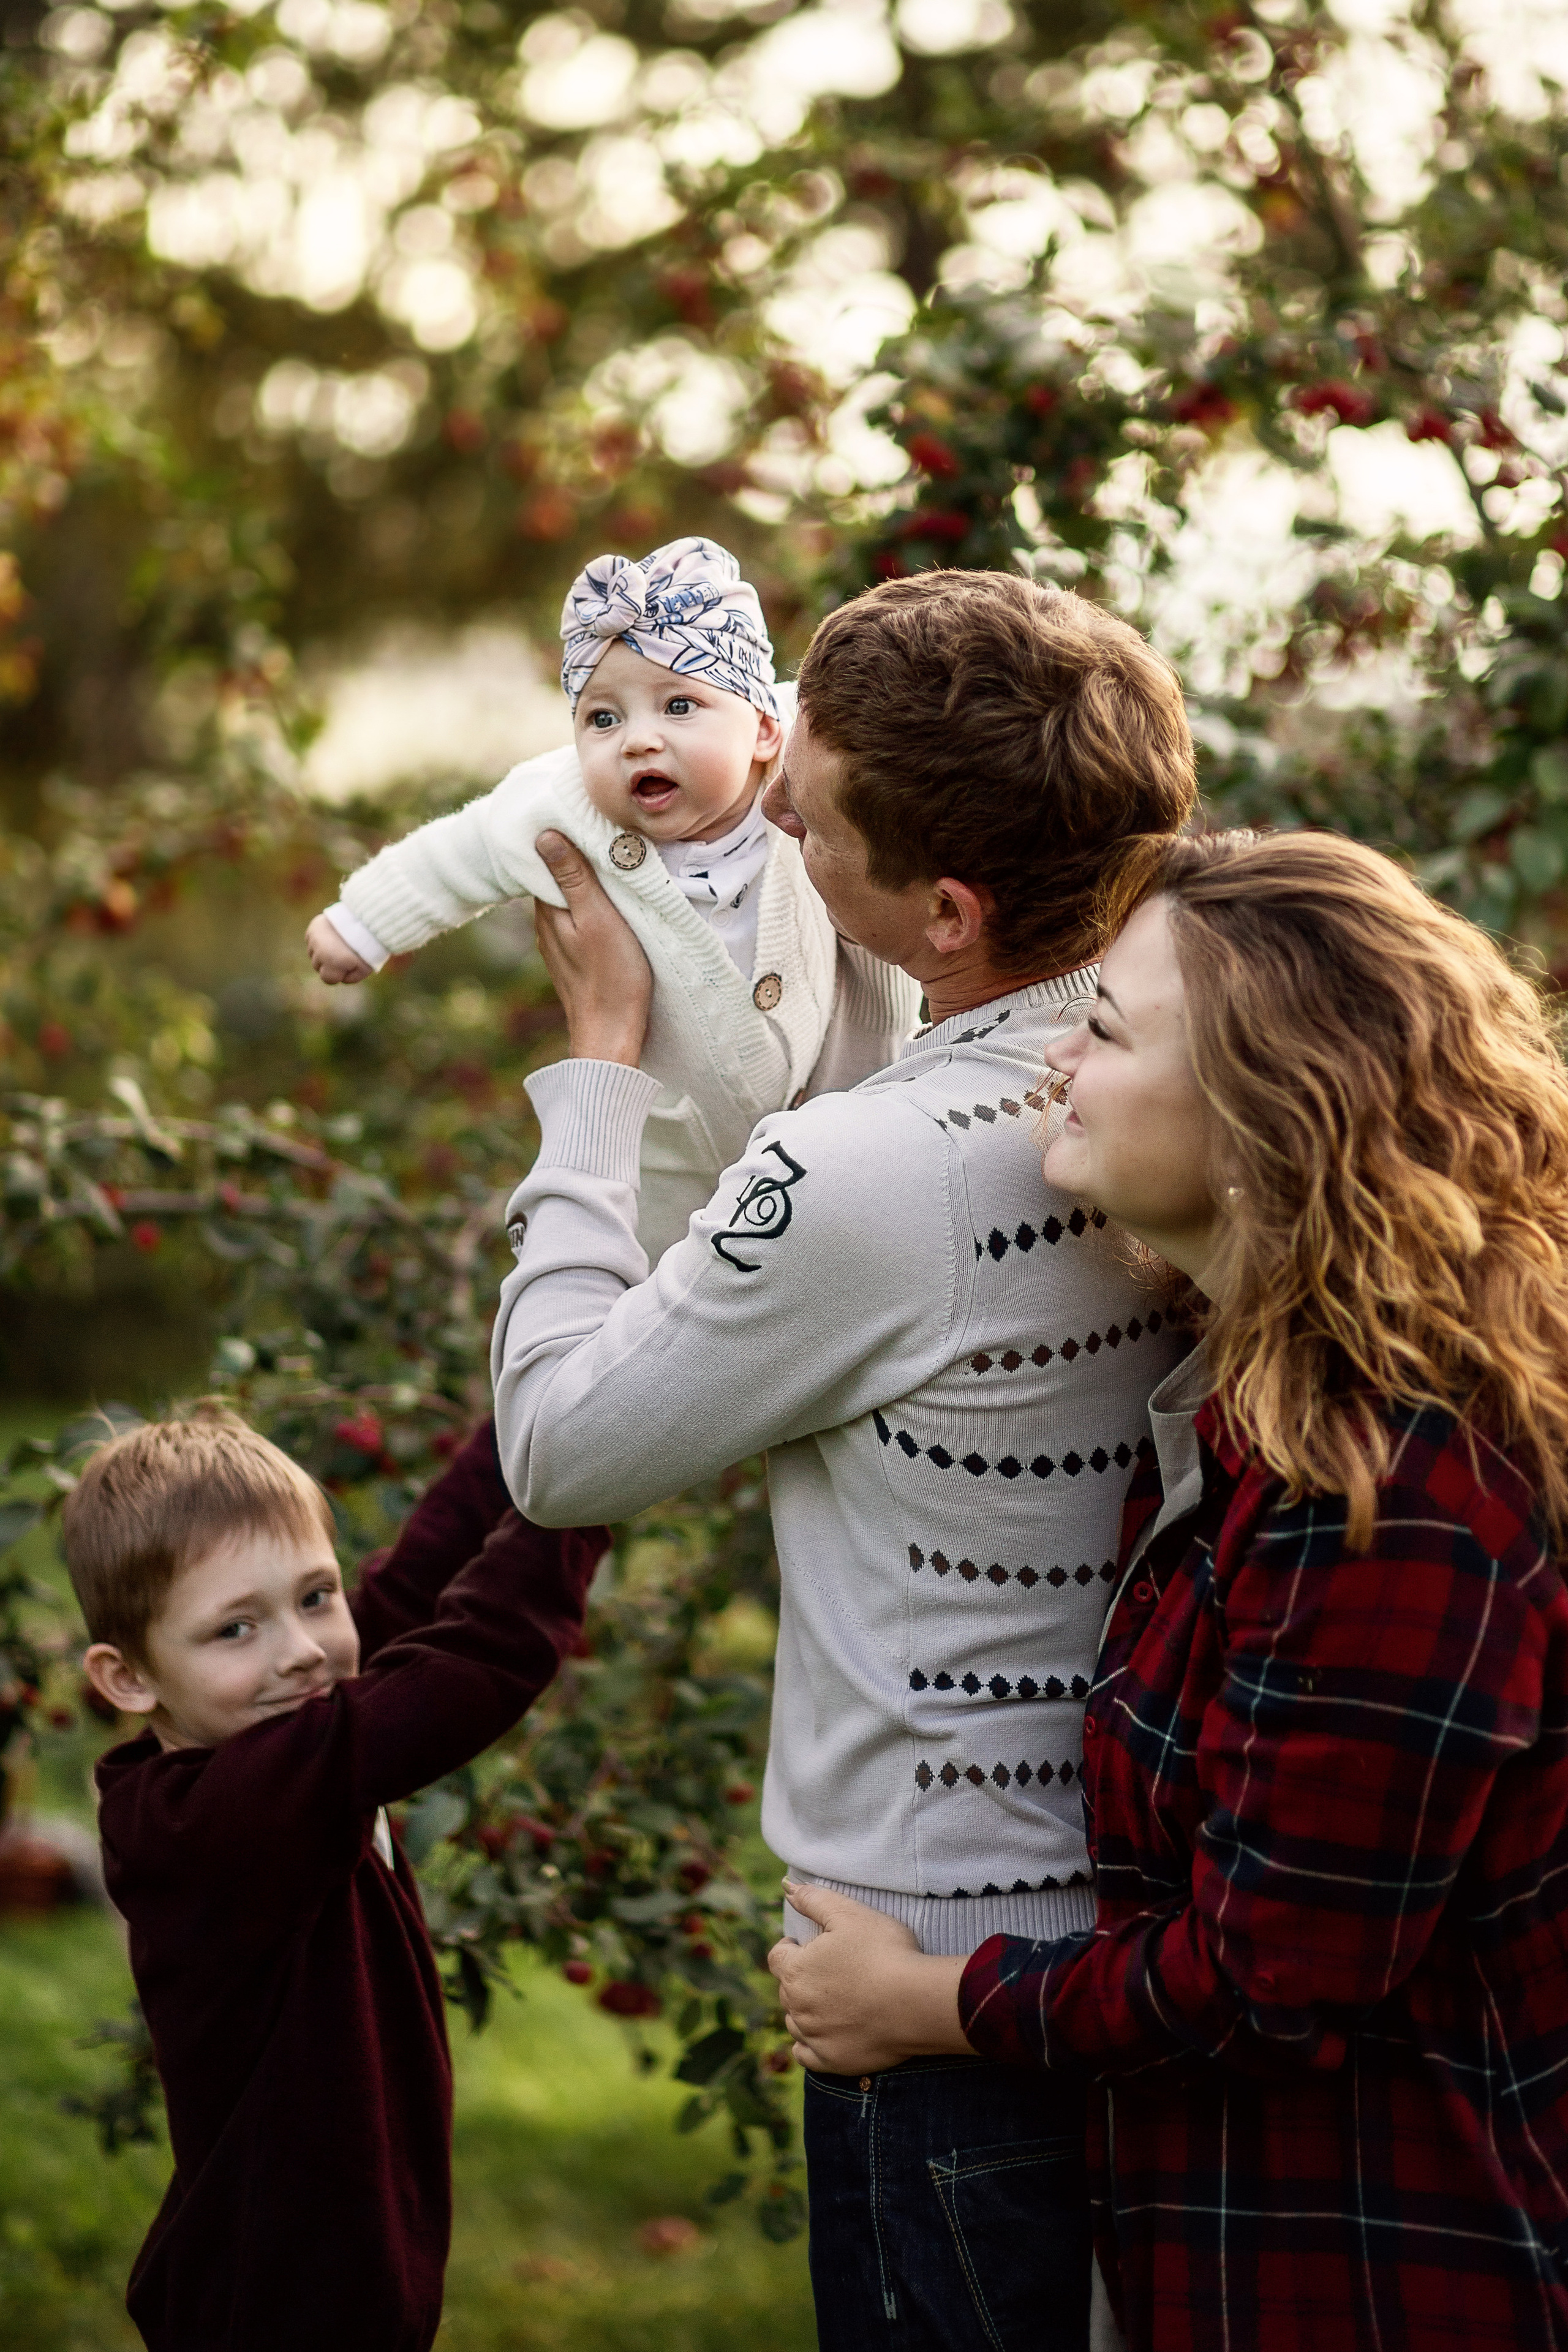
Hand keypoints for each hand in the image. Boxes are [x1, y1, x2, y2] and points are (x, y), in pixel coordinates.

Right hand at [307, 914, 371, 984]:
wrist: (365, 918)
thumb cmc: (368, 946)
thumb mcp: (365, 969)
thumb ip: (350, 979)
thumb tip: (340, 978)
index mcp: (332, 963)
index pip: (327, 979)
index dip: (339, 974)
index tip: (349, 965)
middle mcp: (320, 952)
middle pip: (318, 966)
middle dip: (329, 963)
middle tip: (344, 953)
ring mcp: (314, 939)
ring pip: (313, 953)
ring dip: (323, 951)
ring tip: (338, 943)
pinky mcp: (313, 928)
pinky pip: (311, 940)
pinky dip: (319, 940)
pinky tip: (333, 935)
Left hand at [532, 831, 652, 1067]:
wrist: (612, 1034)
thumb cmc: (612, 976)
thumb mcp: (598, 919)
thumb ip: (573, 878)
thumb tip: (544, 835)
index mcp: (547, 910)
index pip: (546, 859)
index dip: (564, 836)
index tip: (582, 815)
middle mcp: (545, 925)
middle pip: (557, 877)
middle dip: (575, 856)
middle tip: (600, 829)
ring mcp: (558, 943)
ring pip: (568, 899)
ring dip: (584, 881)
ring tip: (608, 858)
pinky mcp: (574, 957)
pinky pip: (578, 919)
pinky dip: (589, 904)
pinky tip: (608, 900)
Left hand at [768, 1883, 970, 2074]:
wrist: (916, 2002)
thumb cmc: (884, 1952)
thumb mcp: (849, 1913)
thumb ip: (813, 1899)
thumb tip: (786, 1887)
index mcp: (796, 1970)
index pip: (777, 1957)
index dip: (791, 1949)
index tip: (808, 1947)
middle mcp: (797, 2006)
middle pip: (787, 1990)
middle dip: (802, 1979)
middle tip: (830, 1972)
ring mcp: (813, 2037)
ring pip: (795, 2022)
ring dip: (806, 2012)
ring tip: (833, 2001)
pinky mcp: (831, 2061)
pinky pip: (806, 2055)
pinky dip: (811, 2045)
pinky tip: (826, 2034)